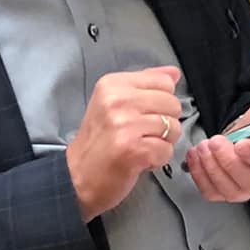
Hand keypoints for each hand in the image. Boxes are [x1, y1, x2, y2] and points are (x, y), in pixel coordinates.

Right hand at [66, 66, 184, 220]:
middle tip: (142, 134)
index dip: (162, 101)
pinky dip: (158, 159)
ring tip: (140, 146)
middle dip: (165, 123)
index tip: (143, 113)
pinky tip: (139, 160)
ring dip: (162, 142)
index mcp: (113, 84)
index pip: (163, 81)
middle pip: (172, 104)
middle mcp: (118, 101)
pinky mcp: (134, 150)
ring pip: (173, 128)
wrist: (76, 177)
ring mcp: (126, 125)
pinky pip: (167, 150)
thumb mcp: (112, 103)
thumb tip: (174, 73)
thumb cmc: (97, 142)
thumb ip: (145, 84)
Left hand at [186, 85, 249, 203]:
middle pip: (248, 182)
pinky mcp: (227, 191)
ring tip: (204, 146)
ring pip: (228, 189)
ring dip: (211, 168)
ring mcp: (246, 188)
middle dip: (227, 161)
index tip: (241, 144)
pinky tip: (197, 158)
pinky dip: (200, 177)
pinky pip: (212, 192)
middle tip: (216, 142)